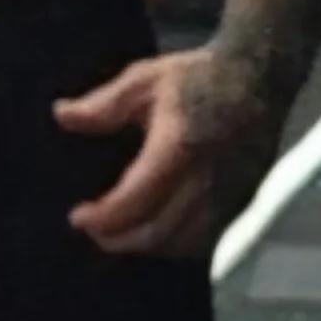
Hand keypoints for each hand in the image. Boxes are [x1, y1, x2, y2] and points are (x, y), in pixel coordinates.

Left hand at [55, 50, 284, 260]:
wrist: (260, 75)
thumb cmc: (197, 76)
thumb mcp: (144, 79)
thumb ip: (102, 104)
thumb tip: (60, 115)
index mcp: (179, 147)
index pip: (136, 199)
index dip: (104, 217)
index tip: (77, 216)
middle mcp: (207, 179)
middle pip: (158, 231)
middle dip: (119, 239)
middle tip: (92, 230)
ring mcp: (231, 195)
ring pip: (183, 243)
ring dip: (146, 245)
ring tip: (117, 233)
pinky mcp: (244, 203)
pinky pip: (207, 240)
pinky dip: (175, 244)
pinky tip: (155, 232)